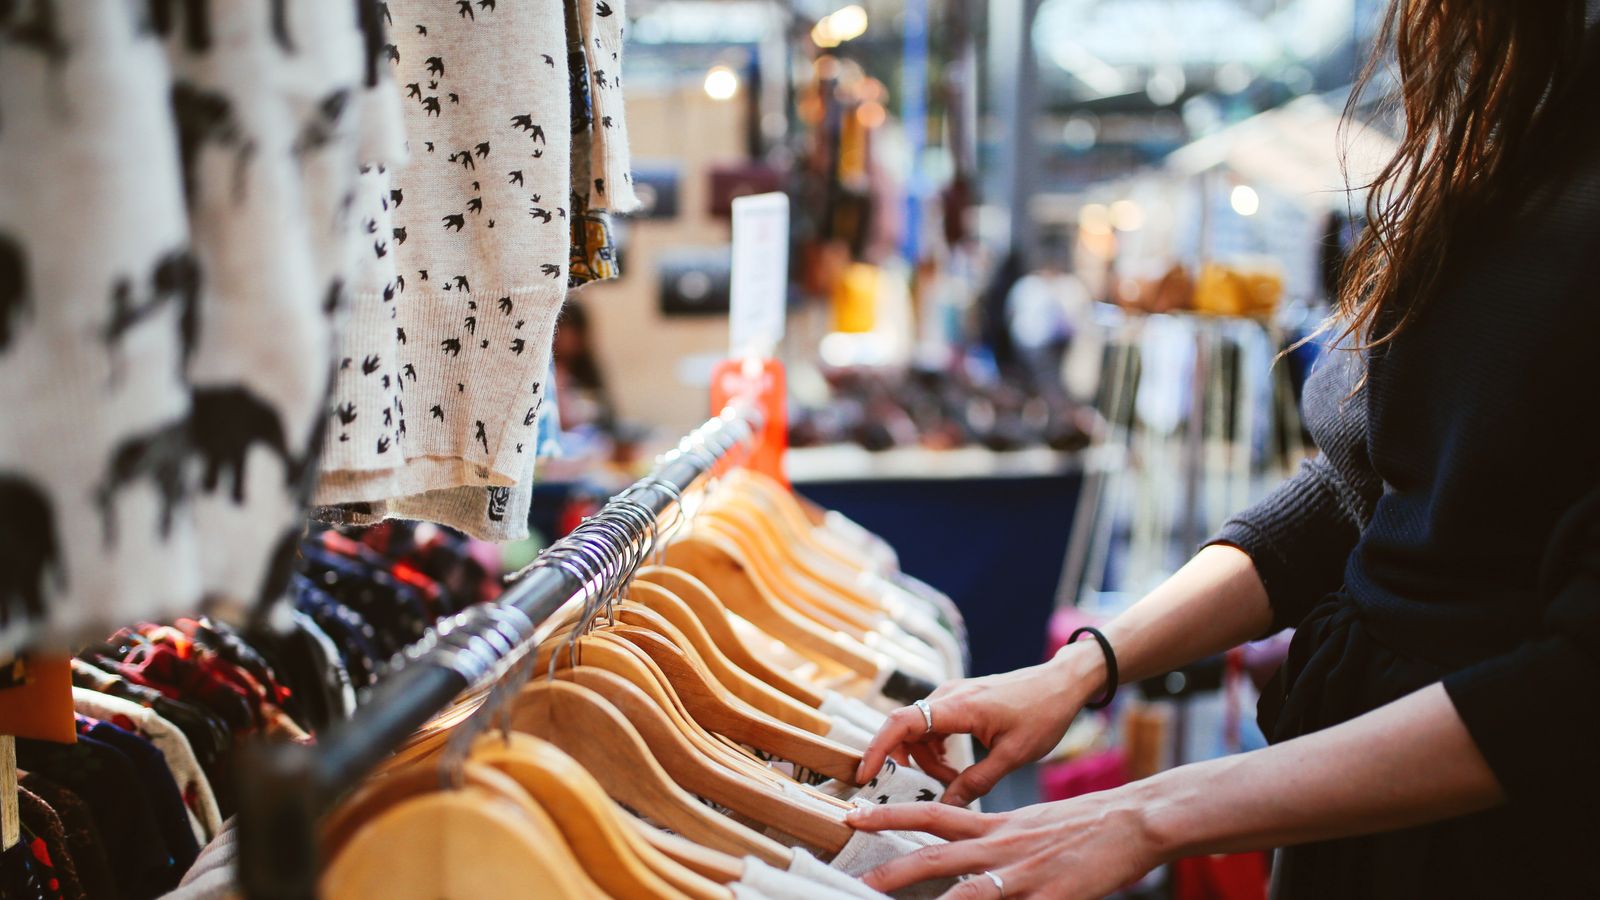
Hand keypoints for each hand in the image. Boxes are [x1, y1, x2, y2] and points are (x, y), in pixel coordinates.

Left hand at [845, 789, 1161, 899]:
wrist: (1130, 820)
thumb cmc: (1080, 824)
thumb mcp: (1027, 825)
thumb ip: (992, 840)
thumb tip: (962, 858)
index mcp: (993, 824)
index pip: (930, 815)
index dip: (889, 814)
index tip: (853, 815)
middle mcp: (1000, 845)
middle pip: (934, 856)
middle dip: (890, 870)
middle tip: (853, 880)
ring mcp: (1024, 874)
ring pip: (967, 894)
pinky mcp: (1051, 897)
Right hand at [857, 643, 1106, 806]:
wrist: (1061, 683)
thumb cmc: (1043, 714)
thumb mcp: (1013, 756)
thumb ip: (976, 782)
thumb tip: (946, 806)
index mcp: (959, 706)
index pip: (902, 722)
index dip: (878, 748)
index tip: (865, 775)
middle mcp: (948, 695)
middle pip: (905, 730)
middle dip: (909, 762)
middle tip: (934, 786)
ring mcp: (951, 695)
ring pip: (918, 730)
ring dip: (926, 758)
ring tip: (955, 779)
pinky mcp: (957, 699)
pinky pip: (931, 725)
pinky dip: (935, 748)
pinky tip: (956, 766)